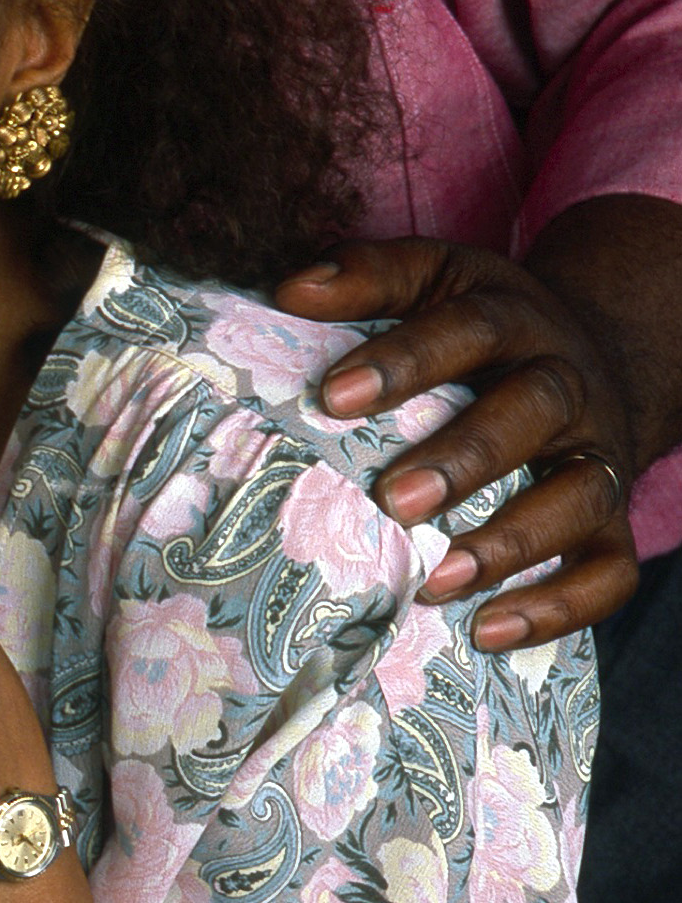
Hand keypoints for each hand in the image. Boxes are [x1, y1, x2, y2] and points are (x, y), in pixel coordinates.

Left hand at [276, 229, 642, 649]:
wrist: (594, 350)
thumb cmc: (477, 318)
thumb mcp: (429, 273)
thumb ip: (364, 274)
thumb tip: (288, 291)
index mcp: (512, 317)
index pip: (465, 329)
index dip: (403, 360)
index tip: (332, 396)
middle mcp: (566, 384)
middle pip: (530, 413)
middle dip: (464, 458)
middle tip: (393, 499)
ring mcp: (597, 453)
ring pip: (579, 497)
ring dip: (512, 543)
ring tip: (437, 579)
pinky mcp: (613, 518)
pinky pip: (610, 570)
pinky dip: (559, 606)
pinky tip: (488, 630)